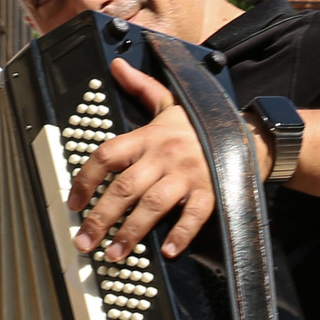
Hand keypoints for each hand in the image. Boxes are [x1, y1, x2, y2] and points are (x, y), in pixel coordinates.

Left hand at [65, 60, 266, 261]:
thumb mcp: (169, 102)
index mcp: (148, 137)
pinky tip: (167, 251)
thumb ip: (140, 87)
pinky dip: (181, 233)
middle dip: (101, 217)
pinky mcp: (210, 191)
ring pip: (152, 205)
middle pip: (125, 188)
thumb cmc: (200, 124)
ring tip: (114, 253)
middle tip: (84, 240)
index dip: (85, 180)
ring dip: (131, 232)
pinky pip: (193, 215)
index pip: (107, 156)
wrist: (247, 133)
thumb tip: (117, 65)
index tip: (73, 203)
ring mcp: (187, 175)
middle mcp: (164, 156)